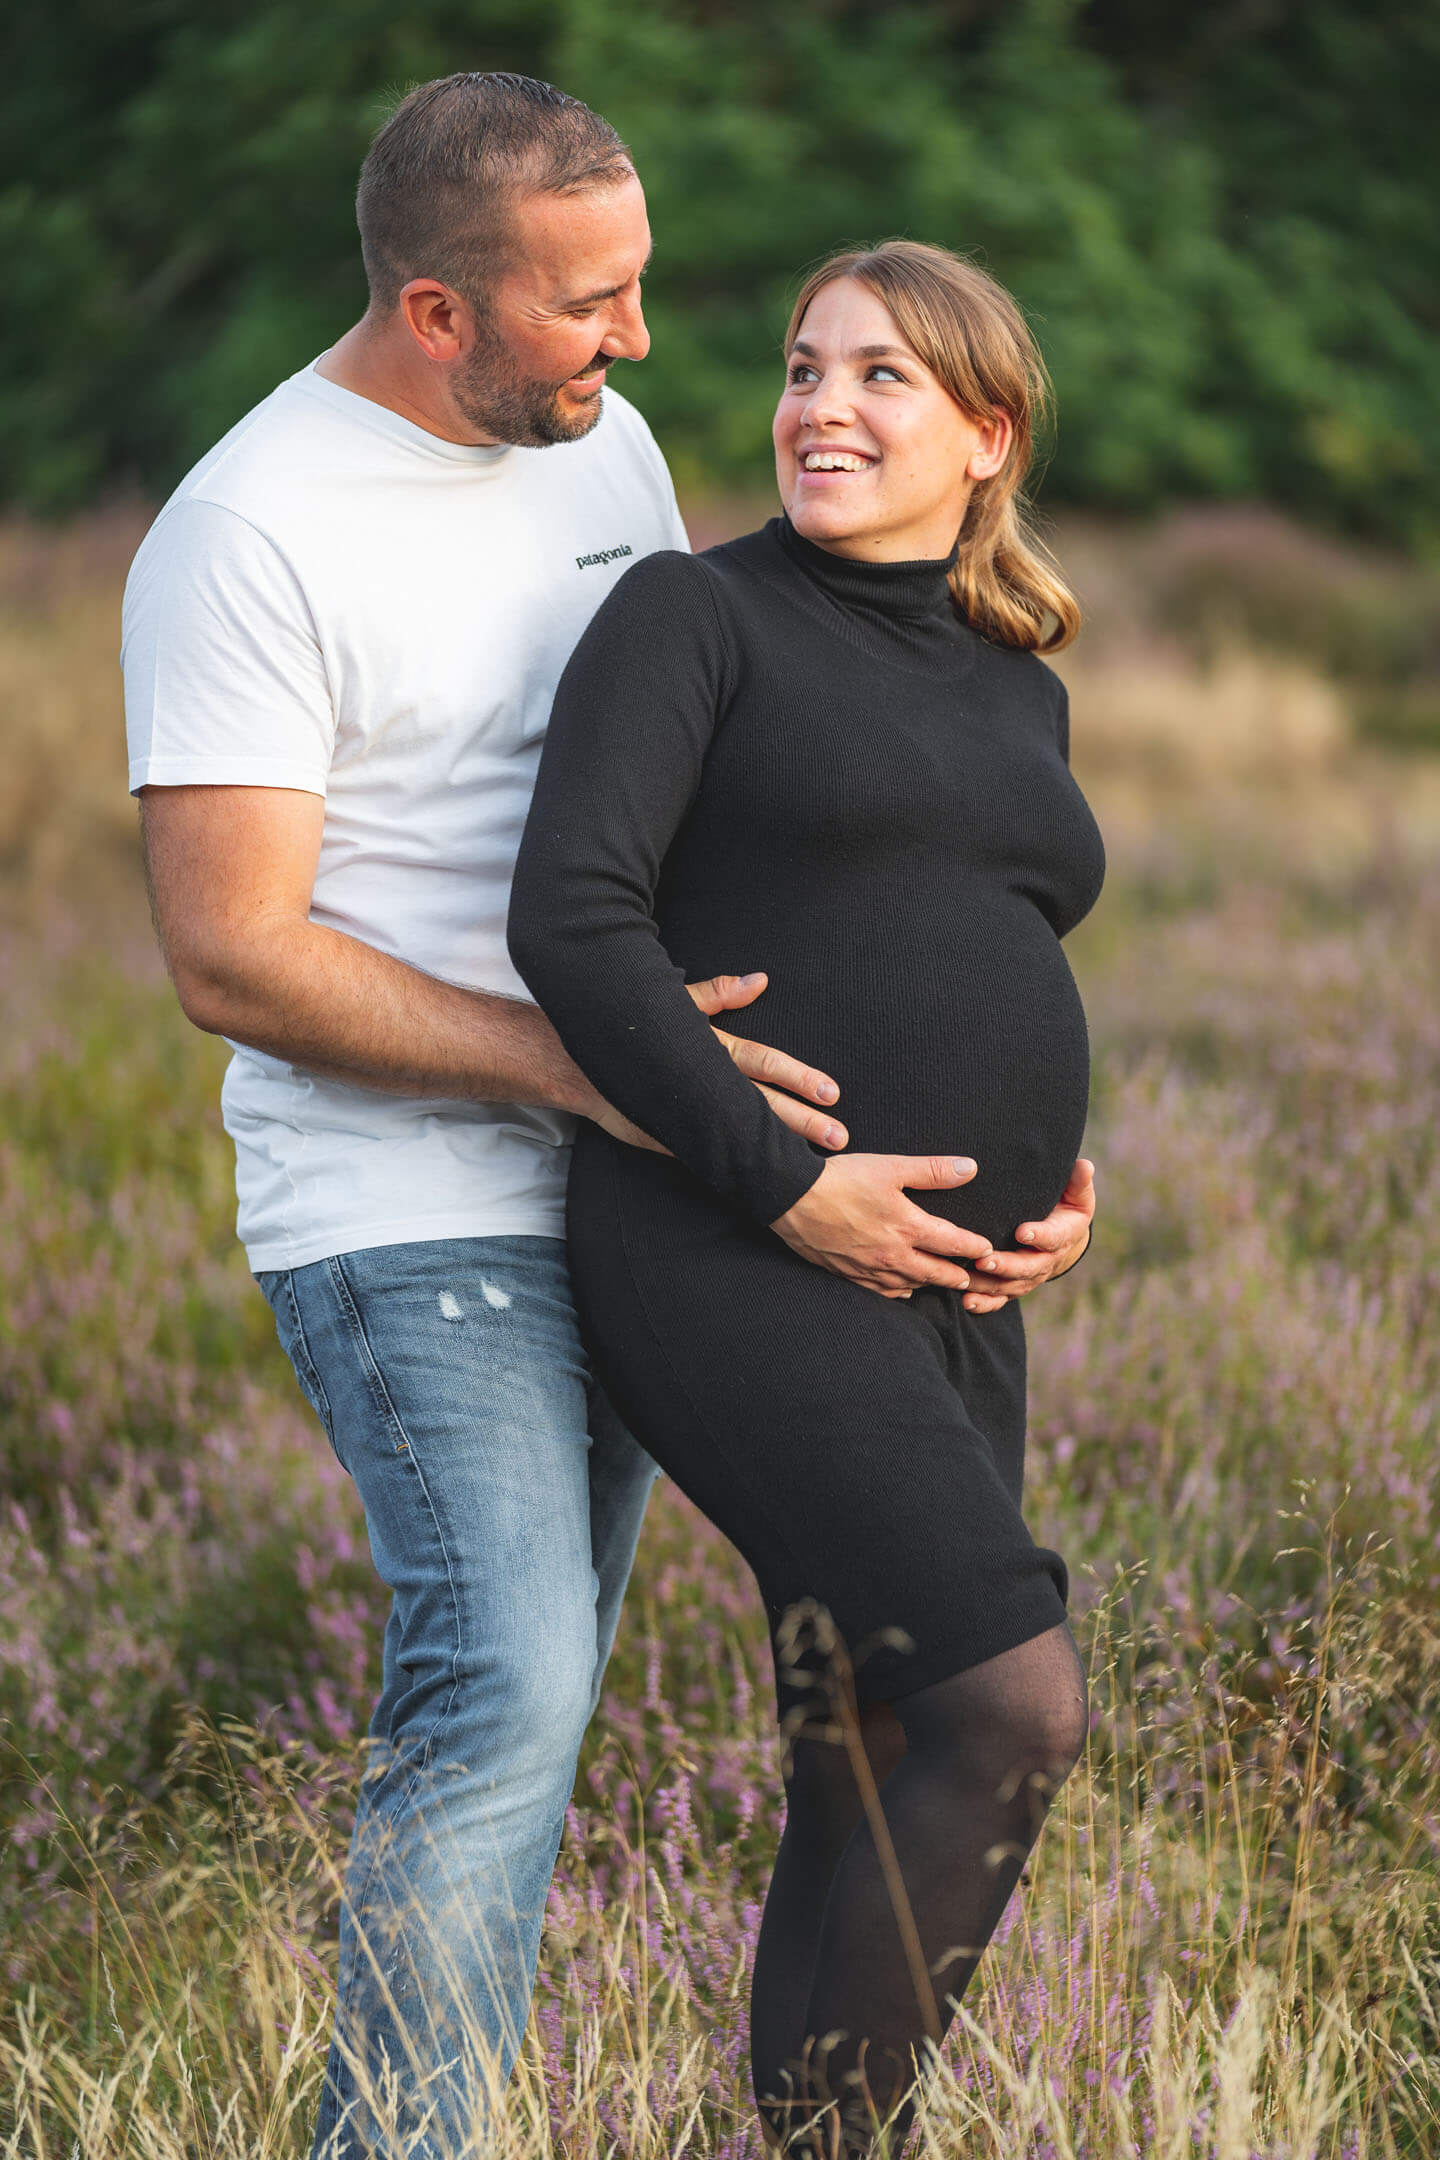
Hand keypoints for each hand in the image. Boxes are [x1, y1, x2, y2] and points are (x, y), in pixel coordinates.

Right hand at [585, 970, 849, 1153]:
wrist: (580, 1065)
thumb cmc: (636, 1028)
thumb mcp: (678, 1004)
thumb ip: (719, 994)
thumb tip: (759, 980)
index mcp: (712, 1050)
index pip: (763, 1064)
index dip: (798, 1078)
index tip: (832, 1093)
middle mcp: (705, 1082)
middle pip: (762, 1104)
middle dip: (803, 1122)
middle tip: (839, 1136)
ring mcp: (691, 1114)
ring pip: (741, 1130)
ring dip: (777, 1144)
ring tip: (811, 1160)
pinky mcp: (674, 1138)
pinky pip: (710, 1153)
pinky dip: (736, 1163)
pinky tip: (761, 1178)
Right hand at [770, 1154, 994, 1298]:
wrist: (792, 1200)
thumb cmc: (841, 1178)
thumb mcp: (890, 1167)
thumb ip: (932, 1171)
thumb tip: (970, 1168)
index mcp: (907, 1227)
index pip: (953, 1243)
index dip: (974, 1248)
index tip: (987, 1250)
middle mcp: (893, 1254)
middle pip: (935, 1272)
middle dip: (957, 1276)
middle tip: (973, 1278)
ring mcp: (870, 1268)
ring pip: (910, 1284)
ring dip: (930, 1284)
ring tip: (943, 1283)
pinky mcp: (848, 1274)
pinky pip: (881, 1291)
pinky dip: (898, 1291)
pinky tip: (902, 1290)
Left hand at [959, 1159, 1096, 1314]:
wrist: (1062, 1239)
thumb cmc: (1066, 1208)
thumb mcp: (1077, 1194)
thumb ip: (1077, 1181)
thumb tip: (1085, 1165)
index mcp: (1063, 1236)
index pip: (1053, 1238)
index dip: (1039, 1236)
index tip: (1022, 1232)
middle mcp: (1046, 1261)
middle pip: (1028, 1267)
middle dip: (1007, 1265)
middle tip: (985, 1260)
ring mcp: (1029, 1277)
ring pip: (1010, 1285)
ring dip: (988, 1285)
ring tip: (967, 1279)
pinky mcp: (1014, 1287)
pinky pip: (1000, 1299)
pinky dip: (984, 1303)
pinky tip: (967, 1301)